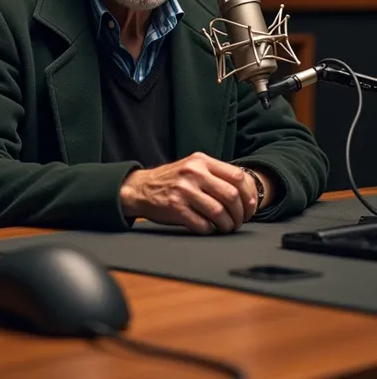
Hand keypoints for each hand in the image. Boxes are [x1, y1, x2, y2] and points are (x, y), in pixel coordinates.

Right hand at [120, 152, 257, 234]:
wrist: (141, 188)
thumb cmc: (173, 179)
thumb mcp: (193, 166)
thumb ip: (215, 173)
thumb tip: (245, 192)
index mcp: (201, 161)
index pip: (237, 176)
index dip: (249, 195)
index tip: (250, 207)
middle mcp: (194, 173)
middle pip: (231, 196)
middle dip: (241, 213)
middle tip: (240, 221)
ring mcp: (184, 190)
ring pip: (219, 213)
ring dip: (228, 225)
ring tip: (227, 227)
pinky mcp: (175, 208)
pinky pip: (202, 225)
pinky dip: (210, 230)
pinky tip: (210, 228)